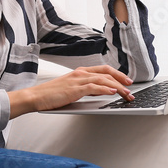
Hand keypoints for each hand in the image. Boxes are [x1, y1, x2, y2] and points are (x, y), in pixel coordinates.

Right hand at [8, 65, 133, 117]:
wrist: (36, 97)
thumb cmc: (51, 95)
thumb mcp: (70, 89)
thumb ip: (84, 89)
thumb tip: (100, 93)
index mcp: (80, 72)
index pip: (103, 70)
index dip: (117, 74)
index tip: (126, 81)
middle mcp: (80, 73)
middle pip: (106, 73)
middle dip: (121, 80)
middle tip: (131, 88)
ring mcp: (77, 80)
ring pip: (103, 80)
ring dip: (117, 87)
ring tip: (126, 94)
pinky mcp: (74, 89)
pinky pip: (94, 87)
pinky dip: (105, 89)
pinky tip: (113, 92)